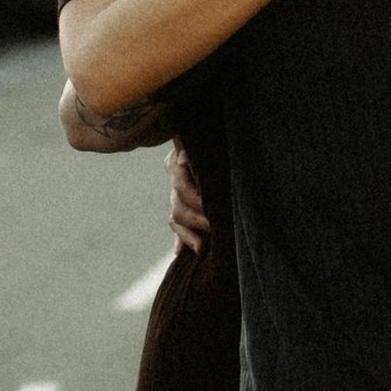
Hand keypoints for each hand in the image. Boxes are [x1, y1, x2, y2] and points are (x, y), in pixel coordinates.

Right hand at [167, 140, 208, 257]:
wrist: (209, 137)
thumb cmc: (211, 140)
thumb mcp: (205, 142)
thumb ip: (190, 149)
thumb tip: (182, 160)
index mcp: (176, 164)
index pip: (181, 187)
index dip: (197, 200)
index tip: (213, 208)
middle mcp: (174, 182)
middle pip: (178, 208)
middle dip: (197, 220)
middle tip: (216, 229)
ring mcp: (175, 197)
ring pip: (175, 220)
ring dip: (189, 235)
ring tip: (203, 248)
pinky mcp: (182, 209)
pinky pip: (177, 229)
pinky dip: (181, 241)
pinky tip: (180, 253)